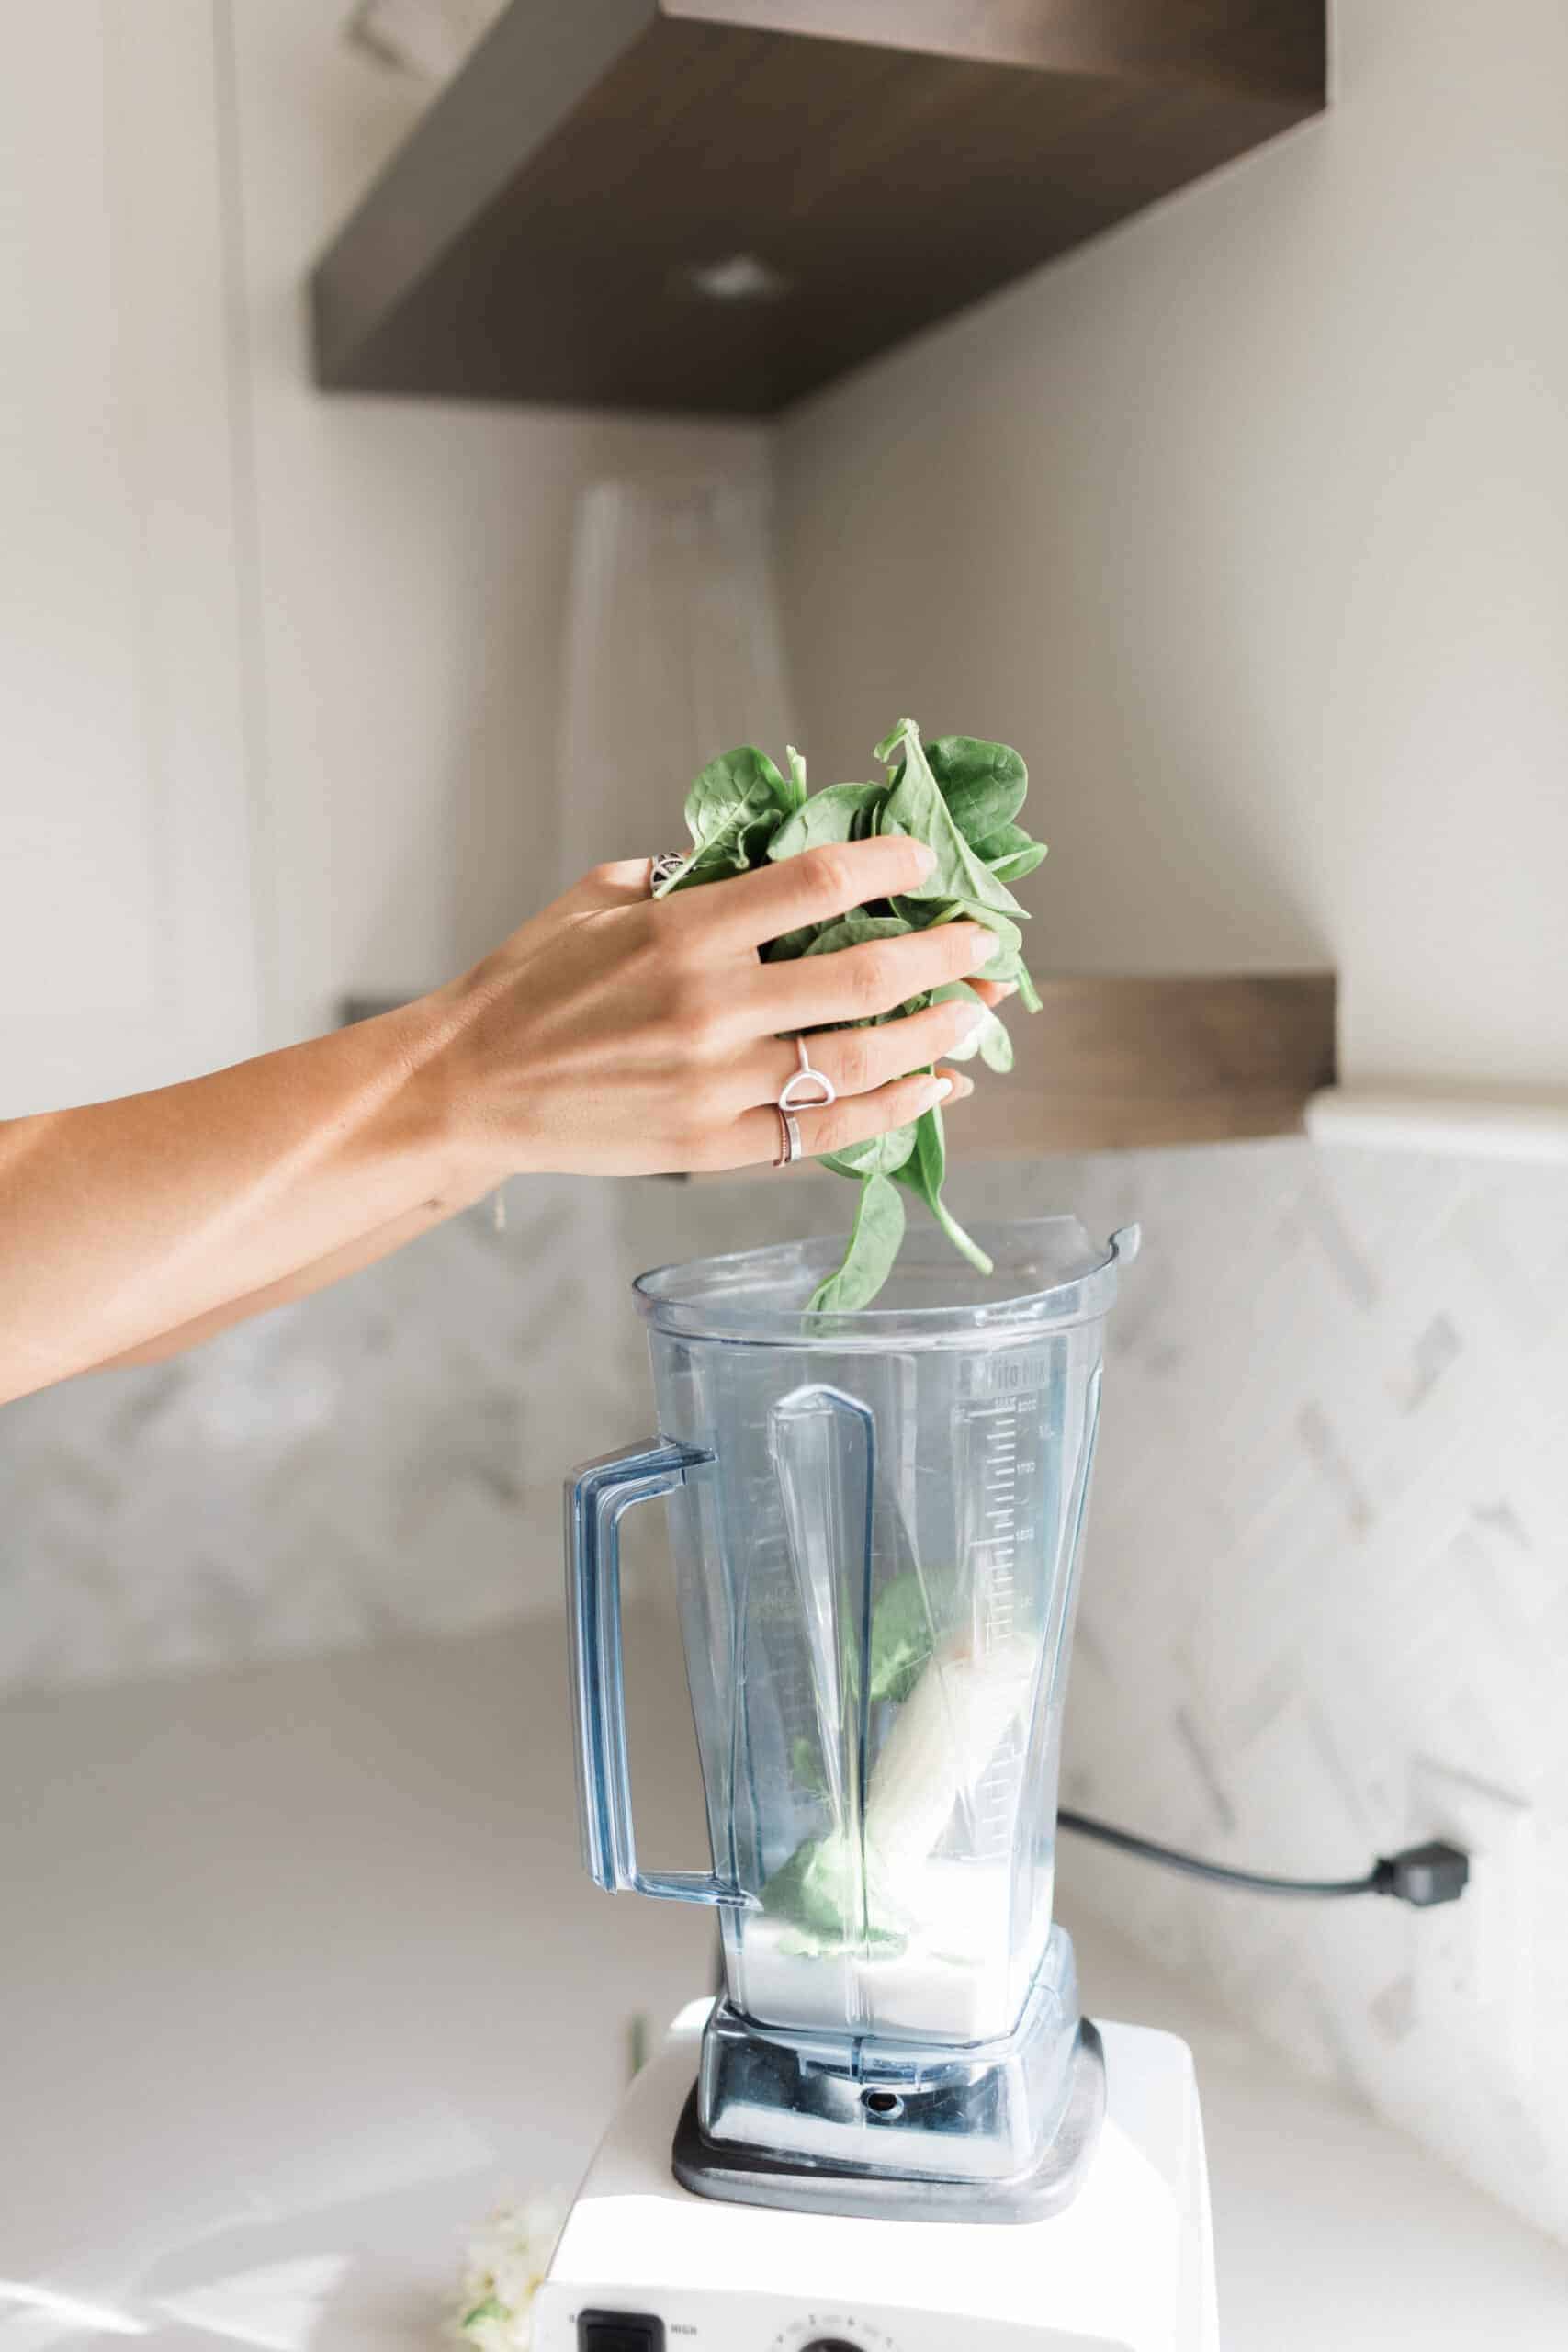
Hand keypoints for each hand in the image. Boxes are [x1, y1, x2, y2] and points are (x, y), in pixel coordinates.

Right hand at [417, 838, 1012, 1177]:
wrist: (469, 1088)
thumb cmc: (529, 984)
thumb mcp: (597, 898)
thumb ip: (687, 876)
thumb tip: (772, 856)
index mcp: (681, 930)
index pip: (815, 883)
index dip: (888, 866)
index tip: (924, 862)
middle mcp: (709, 1006)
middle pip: (862, 975)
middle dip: (941, 955)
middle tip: (986, 941)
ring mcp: (716, 1084)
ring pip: (859, 1057)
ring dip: (935, 1033)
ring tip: (979, 1013)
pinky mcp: (714, 1146)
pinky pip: (827, 1131)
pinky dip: (894, 1110)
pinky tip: (936, 1089)